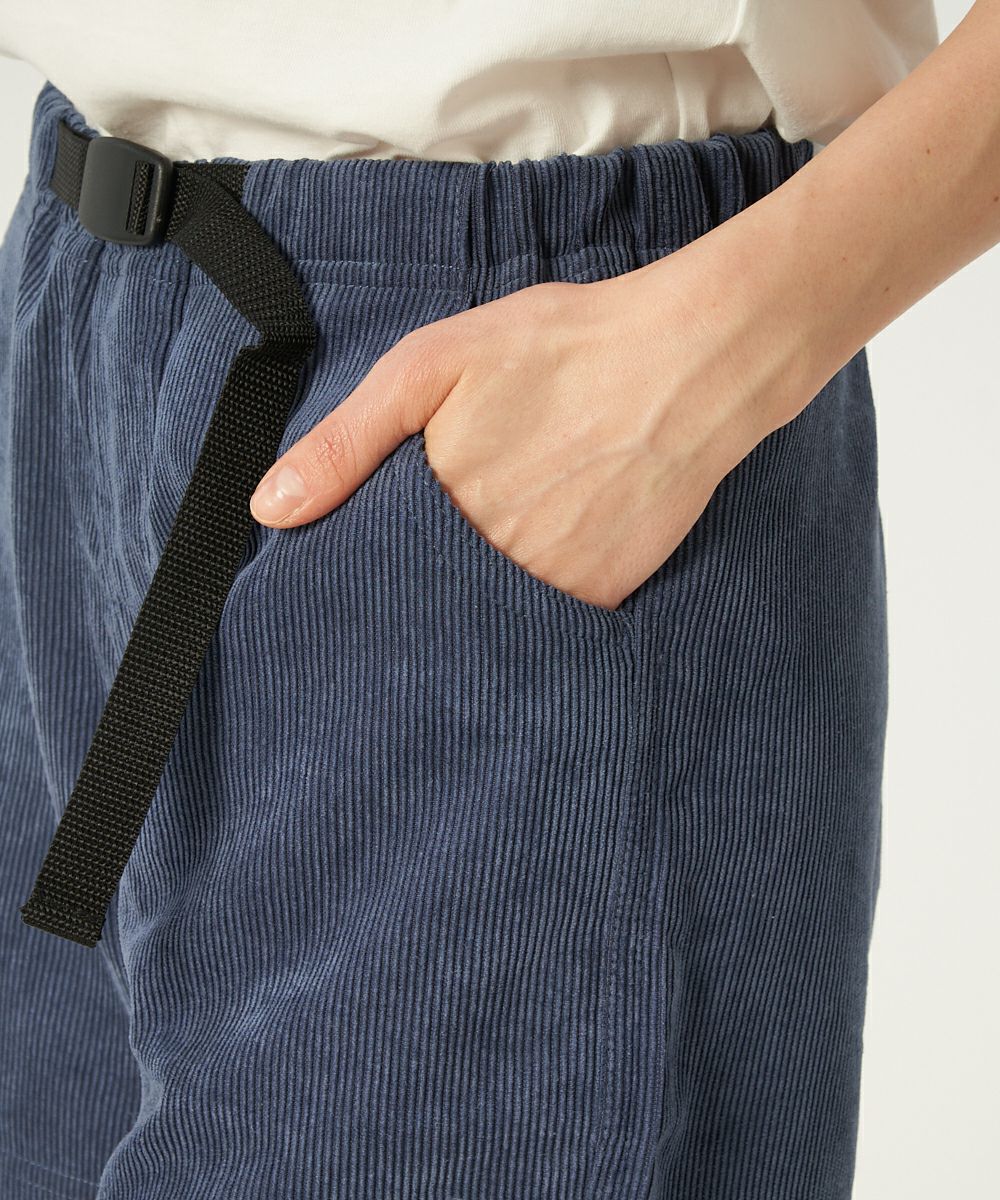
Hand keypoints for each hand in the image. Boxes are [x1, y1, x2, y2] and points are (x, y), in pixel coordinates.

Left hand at [248, 266, 794, 610]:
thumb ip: (345, 442)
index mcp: (433, 515)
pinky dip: (533, 605)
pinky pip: (547, 623)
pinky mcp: (599, 598)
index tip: (353, 573)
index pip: (370, 577)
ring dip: (471, 604)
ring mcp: (545, 591)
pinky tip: (543, 554)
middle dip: (413, 593)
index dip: (360, 573)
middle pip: (426, 605)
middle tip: (433, 558)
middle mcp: (485, 567)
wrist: (685, 364)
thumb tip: (269, 510)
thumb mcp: (429, 369)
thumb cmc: (558, 352)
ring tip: (491, 550)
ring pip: (484, 621)